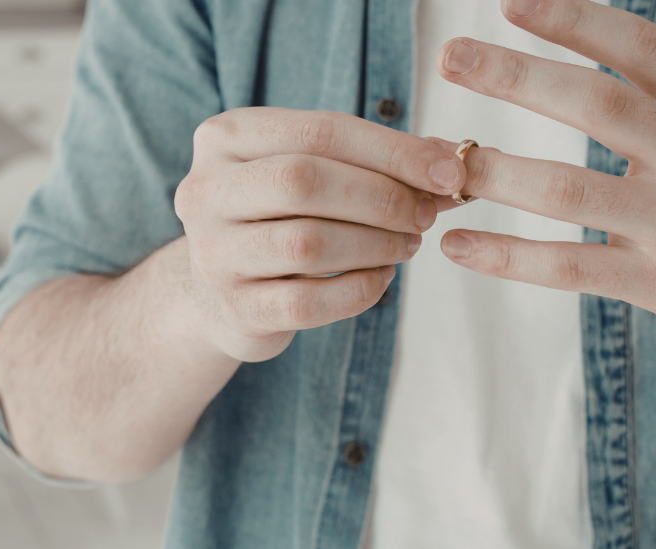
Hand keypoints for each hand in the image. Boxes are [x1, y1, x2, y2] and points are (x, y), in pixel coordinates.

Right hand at [175, 107, 468, 361]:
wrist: (217, 293)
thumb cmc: (278, 216)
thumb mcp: (312, 171)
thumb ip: (373, 160)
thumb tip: (450, 161)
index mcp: (225, 137)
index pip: (319, 132)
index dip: (392, 151)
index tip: (448, 170)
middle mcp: (205, 190)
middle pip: (304, 181)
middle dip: (381, 197)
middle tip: (426, 213)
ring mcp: (213, 253)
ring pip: (307, 243)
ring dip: (376, 244)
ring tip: (407, 244)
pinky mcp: (235, 308)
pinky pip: (309, 302)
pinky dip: (360, 290)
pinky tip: (381, 279)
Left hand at [432, 0, 655, 402]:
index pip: (640, 47)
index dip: (573, 20)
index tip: (510, 3)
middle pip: (597, 102)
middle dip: (516, 75)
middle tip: (450, 57)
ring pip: (571, 188)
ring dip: (496, 171)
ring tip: (440, 159)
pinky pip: (572, 266)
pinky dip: (509, 258)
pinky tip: (457, 245)